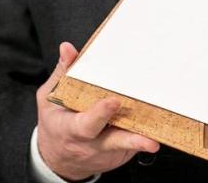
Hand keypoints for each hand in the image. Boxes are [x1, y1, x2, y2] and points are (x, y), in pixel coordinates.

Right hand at [36, 42, 158, 180]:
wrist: (59, 158)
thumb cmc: (55, 124)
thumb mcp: (49, 99)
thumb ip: (62, 74)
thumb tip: (68, 48)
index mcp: (71, 129)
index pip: (85, 124)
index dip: (99, 114)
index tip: (113, 101)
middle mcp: (90, 144)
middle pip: (113, 142)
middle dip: (131, 140)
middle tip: (148, 139)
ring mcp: (107, 152)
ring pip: (128, 146)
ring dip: (143, 142)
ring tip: (156, 140)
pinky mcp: (120, 154)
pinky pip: (133, 145)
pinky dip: (145, 136)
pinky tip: (158, 129)